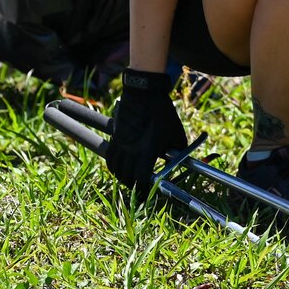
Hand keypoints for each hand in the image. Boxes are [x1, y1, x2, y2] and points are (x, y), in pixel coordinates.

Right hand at [105, 69, 189, 192]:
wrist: (144, 93)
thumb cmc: (163, 114)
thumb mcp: (177, 135)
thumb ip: (178, 154)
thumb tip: (179, 165)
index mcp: (147, 152)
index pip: (140, 179)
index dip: (143, 191)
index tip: (147, 195)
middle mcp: (131, 150)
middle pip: (126, 177)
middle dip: (133, 187)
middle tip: (140, 189)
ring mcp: (120, 143)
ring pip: (115, 168)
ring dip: (122, 177)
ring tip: (129, 180)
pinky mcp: (115, 136)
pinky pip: (109, 156)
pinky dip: (113, 166)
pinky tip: (119, 167)